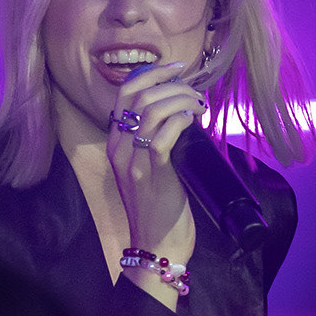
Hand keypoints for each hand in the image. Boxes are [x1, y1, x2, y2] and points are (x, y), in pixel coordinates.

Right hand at [106, 61, 206, 256]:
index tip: (176, 69)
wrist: (157, 245)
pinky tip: (193, 121)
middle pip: (137, 96)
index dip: (151, 74)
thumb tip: (182, 110)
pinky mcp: (151, 175)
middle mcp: (118, 149)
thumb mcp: (151, 166)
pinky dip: (179, 121)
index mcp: (116, 143)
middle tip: (194, 92)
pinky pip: (161, 137)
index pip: (124, 93)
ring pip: (150, 111)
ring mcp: (132, 163)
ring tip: (198, 106)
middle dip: (171, 84)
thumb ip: (157, 139)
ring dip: (179, 100)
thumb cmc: (160, 206)